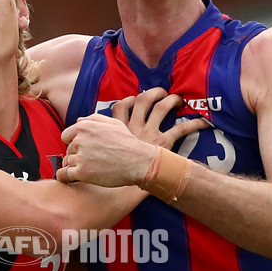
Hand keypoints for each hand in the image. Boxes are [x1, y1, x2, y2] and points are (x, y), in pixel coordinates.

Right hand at [58, 88, 208, 186]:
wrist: (123, 178)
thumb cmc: (108, 174)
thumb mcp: (88, 165)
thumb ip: (78, 161)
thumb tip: (66, 165)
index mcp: (119, 129)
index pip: (120, 108)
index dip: (126, 103)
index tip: (132, 101)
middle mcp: (134, 126)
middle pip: (142, 100)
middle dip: (153, 94)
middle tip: (161, 92)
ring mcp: (150, 131)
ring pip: (162, 107)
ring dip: (172, 101)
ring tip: (179, 99)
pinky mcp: (164, 141)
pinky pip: (182, 128)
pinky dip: (195, 124)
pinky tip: (205, 122)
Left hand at [58, 114, 155, 186]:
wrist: (139, 162)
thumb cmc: (128, 143)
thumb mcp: (114, 123)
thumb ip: (94, 119)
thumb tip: (78, 121)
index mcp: (85, 127)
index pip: (66, 136)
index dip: (74, 143)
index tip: (85, 149)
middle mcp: (80, 140)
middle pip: (68, 150)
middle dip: (77, 155)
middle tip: (94, 160)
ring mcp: (81, 156)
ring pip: (67, 162)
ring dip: (76, 166)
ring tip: (92, 168)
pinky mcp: (82, 172)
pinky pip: (64, 174)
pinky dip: (65, 177)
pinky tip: (72, 179)